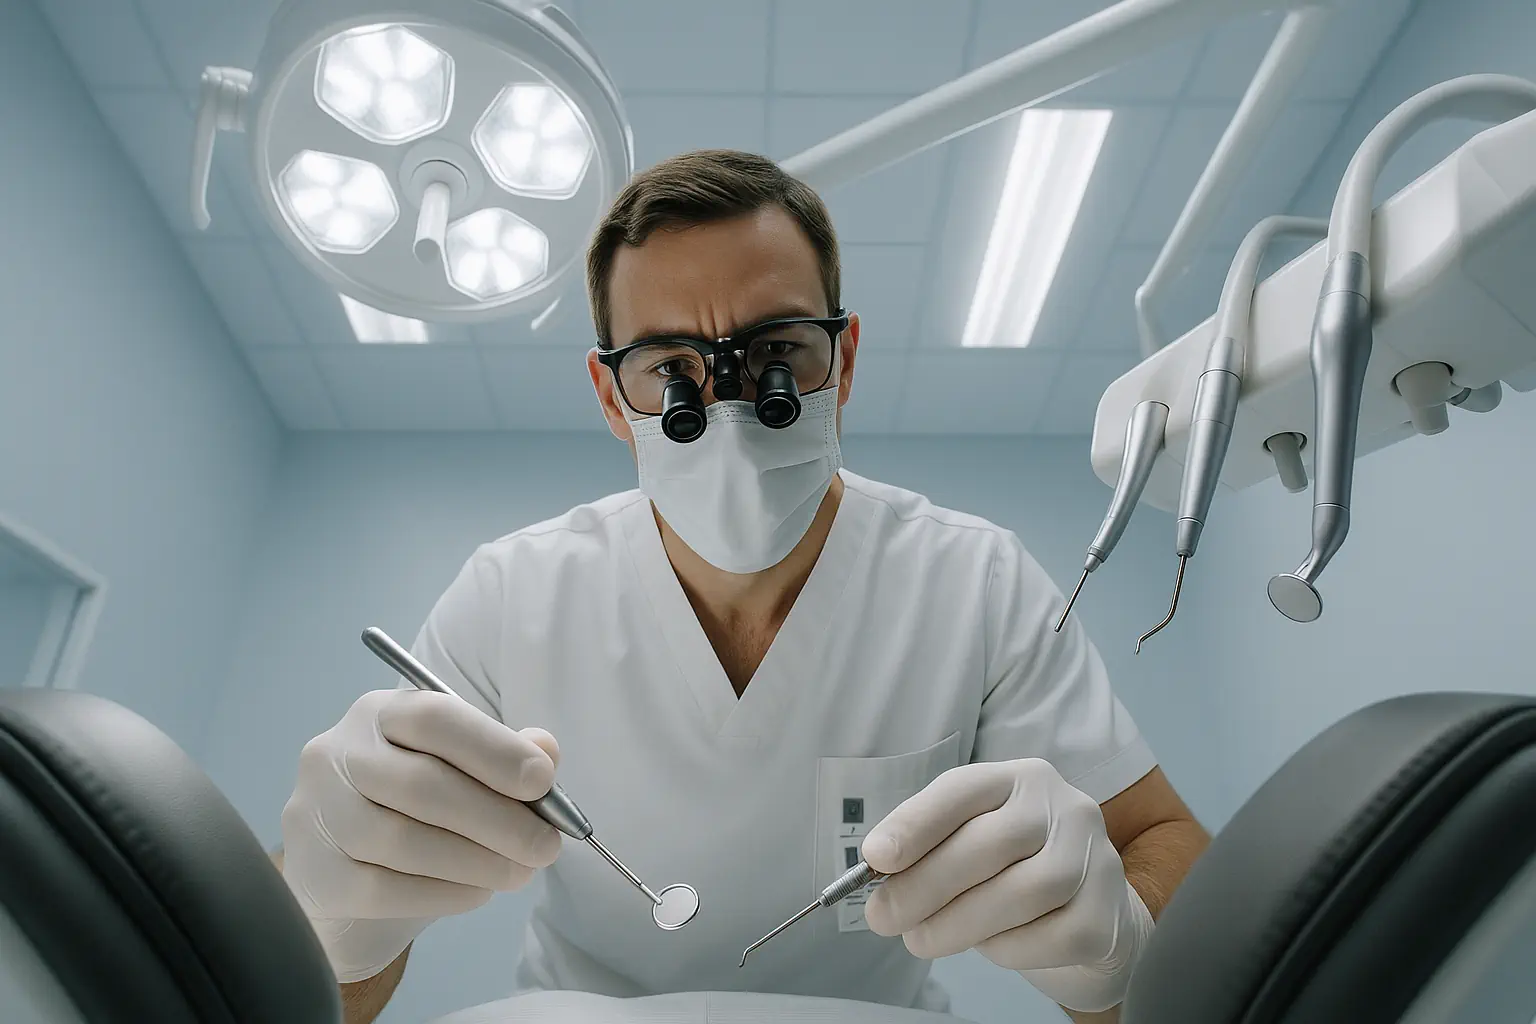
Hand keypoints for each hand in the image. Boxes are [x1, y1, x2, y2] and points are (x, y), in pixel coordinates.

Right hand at [280, 688, 563, 982]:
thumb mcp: (461, 773)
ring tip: (519, 872)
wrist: (351, 879)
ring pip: (403, 840)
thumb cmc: (417, 812)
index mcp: (380, 714)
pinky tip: (478, 893)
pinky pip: (385, 889)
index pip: (435, 717)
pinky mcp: (315, 874)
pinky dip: (444, 893)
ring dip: (477, 861)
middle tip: (546, 847)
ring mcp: (318, 814)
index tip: (543, 781)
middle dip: (498, 819)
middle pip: (421, 784)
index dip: (494, 749)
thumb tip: (545, 750)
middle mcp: (337, 753)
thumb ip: (504, 757)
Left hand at [861, 758, 1153, 1012]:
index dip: (915, 822)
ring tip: (922, 939)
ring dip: (957, 923)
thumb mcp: (972, 843)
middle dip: (925, 884)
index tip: (875, 856)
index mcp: (1021, 779)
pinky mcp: (1107, 916)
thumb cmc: (1014, 873)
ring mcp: (1094, 860)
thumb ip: (930, 850)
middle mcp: (1064, 808)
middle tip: (884, 917)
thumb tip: (878, 872)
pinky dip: (1006, 949)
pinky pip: (1049, 937)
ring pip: (1019, 893)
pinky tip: (988, 946)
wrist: (1089, 915)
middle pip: (988, 843)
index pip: (964, 789)